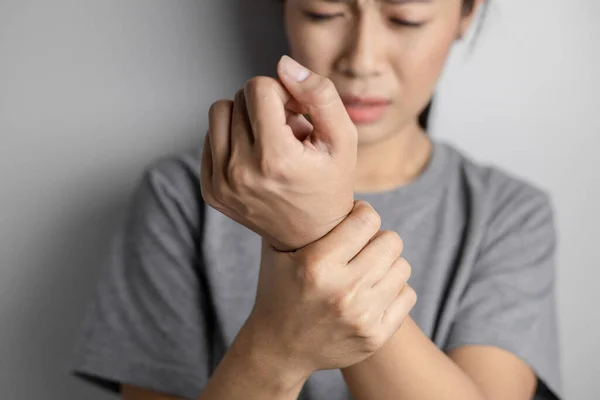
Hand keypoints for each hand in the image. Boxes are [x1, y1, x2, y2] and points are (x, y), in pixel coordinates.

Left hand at [200, 56, 356, 251]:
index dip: (283, 92)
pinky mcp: (210, 191)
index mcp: (275, 159)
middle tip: (288, 130)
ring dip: (245, 117)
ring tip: (270, 141)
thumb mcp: (342, 138)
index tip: (299, 114)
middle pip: (238, 98)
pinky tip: (255, 157)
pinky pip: (209, 138)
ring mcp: (220, 184)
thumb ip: (320, 95)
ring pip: (219, 113)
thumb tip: (283, 65)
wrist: (310, 235)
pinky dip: (232, 139)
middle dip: (265, 105)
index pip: (258, 88)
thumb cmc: (330, 183)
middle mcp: (240, 173)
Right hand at [240, 201, 416, 376]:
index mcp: (317, 264)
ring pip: (402, 267)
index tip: (353, 220)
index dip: (362, 213)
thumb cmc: (278, 290)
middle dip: (376, 239)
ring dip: (386, 264)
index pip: (367, 219)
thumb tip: (324, 183)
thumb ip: (298, 218)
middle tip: (361, 247)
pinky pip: (407, 294)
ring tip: (365, 269)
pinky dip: (393, 290)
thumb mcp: (276, 251)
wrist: (279, 349)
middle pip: (391, 241)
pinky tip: (372, 292)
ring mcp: (362, 316)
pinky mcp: (375, 336)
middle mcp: (343, 290)